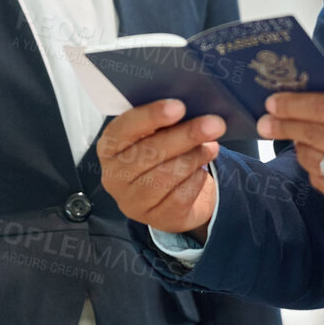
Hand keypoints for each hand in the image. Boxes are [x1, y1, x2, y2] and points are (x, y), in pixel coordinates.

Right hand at [97, 99, 223, 238]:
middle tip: (214, 124)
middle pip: (150, 152)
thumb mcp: (154, 135)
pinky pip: (180, 196)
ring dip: (194, 157)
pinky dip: (195, 180)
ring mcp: (132, 201)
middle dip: (186, 135)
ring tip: (211, 146)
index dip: (151, 116)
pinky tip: (201, 171)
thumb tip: (188, 109)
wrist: (170, 195)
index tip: (179, 107)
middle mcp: (114, 176)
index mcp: (109, 147)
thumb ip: (162, 122)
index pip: (123, 129)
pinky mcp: (155, 218)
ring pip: (166, 176)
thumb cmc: (160, 154)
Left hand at [259, 84, 323, 220]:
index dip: (293, 104)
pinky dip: (315, 170)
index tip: (272, 102)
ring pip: (314, 162)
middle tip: (265, 121)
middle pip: (314, 135)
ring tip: (295, 137)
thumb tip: (309, 95)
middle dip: (284, 126)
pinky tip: (316, 159)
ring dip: (299, 148)